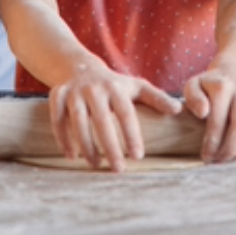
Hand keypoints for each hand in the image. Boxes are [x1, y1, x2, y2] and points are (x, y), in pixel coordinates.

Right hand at [50, 68, 180, 172]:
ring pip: (78, 120)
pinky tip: (71, 155)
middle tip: (118, 169)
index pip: (126, 113)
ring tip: (95, 165)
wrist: (78, 66)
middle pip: (102, 120)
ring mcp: (74, 91)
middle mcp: (94, 89)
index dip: (132, 134)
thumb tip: (178, 110)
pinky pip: (57, 118)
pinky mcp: (57, 95)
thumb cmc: (113, 83)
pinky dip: (62, 137)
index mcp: (115, 88)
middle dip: (110, 146)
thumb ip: (156, 98)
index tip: (138, 156)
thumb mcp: (135, 86)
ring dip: (86, 145)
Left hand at [182, 61, 235, 162]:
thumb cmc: (211, 85)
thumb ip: (193, 98)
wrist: (234, 70)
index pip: (218, 121)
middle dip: (231, 149)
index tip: (207, 157)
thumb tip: (202, 113)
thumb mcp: (194, 86)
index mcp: (223, 85)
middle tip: (223, 160)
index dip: (212, 143)